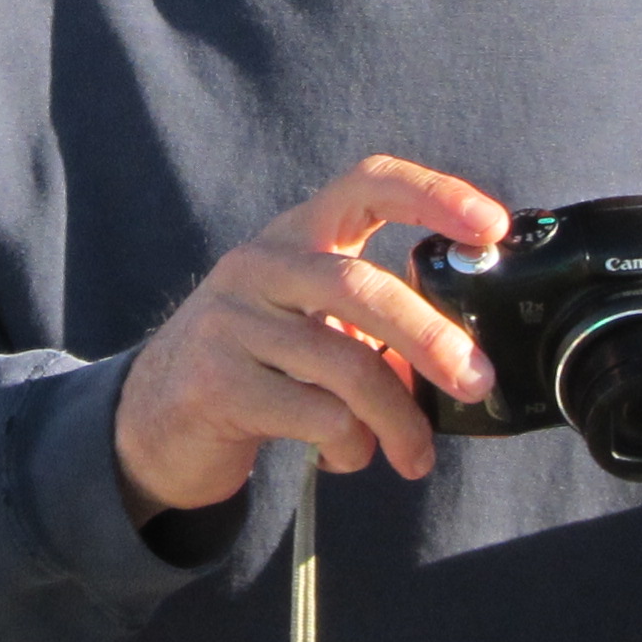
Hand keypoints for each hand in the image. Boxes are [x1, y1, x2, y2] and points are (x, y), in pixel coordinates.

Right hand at [113, 158, 506, 518]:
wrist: (151, 421)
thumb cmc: (256, 368)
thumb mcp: (312, 329)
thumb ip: (375, 331)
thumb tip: (457, 360)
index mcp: (295, 236)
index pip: (367, 184)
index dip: (434, 195)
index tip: (490, 226)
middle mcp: (259, 266)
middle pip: (360, 288)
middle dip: (430, 338)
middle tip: (475, 380)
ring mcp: (231, 322)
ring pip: (345, 364)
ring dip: (398, 419)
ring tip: (416, 456)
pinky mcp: (217, 383)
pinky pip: (315, 416)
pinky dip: (351, 447)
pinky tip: (346, 457)